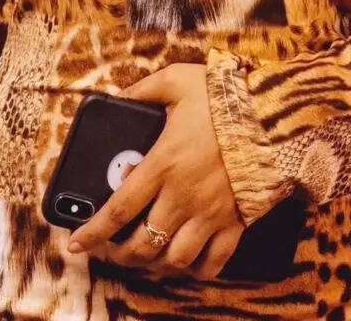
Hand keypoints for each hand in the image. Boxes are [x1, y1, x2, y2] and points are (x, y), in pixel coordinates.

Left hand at [64, 63, 244, 278]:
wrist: (274, 114)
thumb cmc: (224, 97)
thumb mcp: (177, 81)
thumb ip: (143, 90)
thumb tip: (118, 97)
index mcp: (163, 164)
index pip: (118, 209)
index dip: (93, 231)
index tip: (76, 243)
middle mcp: (182, 196)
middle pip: (143, 243)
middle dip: (120, 254)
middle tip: (112, 250)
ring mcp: (210, 214)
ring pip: (175, 258)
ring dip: (156, 263)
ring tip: (147, 257)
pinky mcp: (235, 222)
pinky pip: (214, 261)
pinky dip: (197, 269)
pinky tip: (187, 263)